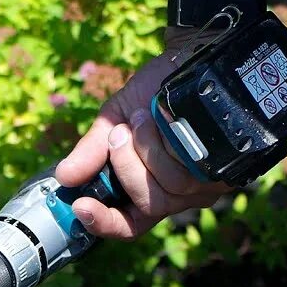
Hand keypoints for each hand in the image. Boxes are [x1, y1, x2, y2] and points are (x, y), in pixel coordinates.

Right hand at [55, 38, 232, 239]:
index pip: (127, 226)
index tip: (81, 206)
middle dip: (127, 168)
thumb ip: (91, 151)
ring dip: (148, 149)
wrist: (186, 60)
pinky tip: (164, 120)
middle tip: (119, 133)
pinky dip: (170, 144)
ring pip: (169, 189)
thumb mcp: (113, 120)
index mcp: (146, 194)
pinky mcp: (222, 170)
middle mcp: (176, 198)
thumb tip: (64, 176)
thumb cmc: (149, 94)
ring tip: (142, 117)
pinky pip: (190, 171)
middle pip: (147, 205)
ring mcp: (202, 186)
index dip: (103, 222)